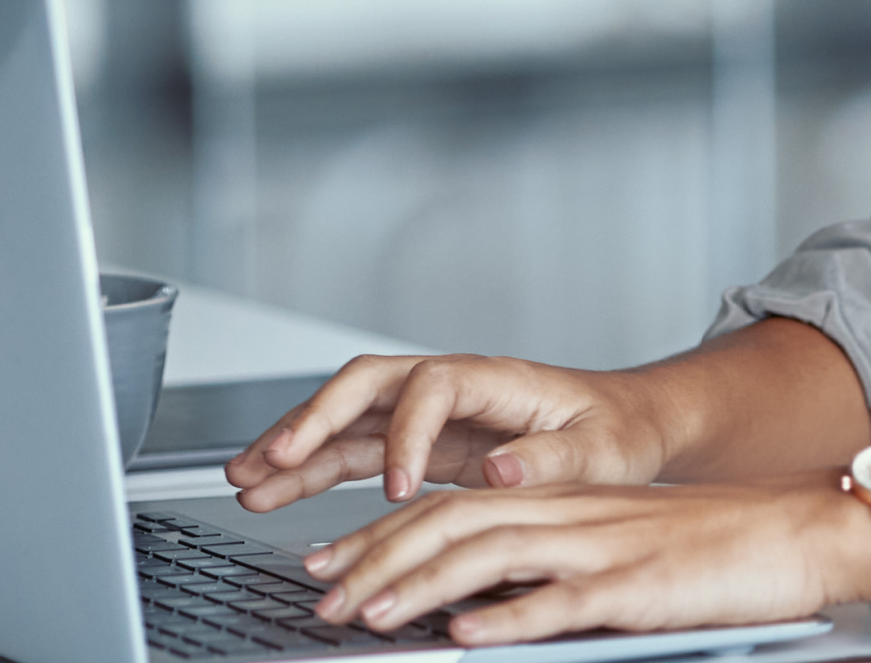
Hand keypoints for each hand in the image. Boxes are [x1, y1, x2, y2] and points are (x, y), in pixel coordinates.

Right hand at [223, 353, 676, 506]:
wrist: (626, 425)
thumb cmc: (616, 432)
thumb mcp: (600, 451)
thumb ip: (550, 461)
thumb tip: (502, 473)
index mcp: (496, 379)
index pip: (431, 388)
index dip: (407, 434)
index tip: (397, 487)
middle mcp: (451, 387)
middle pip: (367, 384)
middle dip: (314, 419)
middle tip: (273, 458)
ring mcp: (430, 414)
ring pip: (347, 418)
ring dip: (294, 446)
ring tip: (245, 480)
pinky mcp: (419, 444)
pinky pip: (353, 450)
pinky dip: (311, 470)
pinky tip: (272, 491)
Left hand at [302, 476, 870, 644]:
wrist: (800, 531)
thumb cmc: (713, 550)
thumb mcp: (616, 548)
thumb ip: (548, 568)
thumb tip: (477, 606)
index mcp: (562, 502)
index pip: (448, 508)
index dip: (379, 535)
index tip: (326, 562)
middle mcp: (571, 514)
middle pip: (450, 525)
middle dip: (375, 560)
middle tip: (320, 592)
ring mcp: (601, 547)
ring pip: (489, 556)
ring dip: (420, 586)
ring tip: (367, 613)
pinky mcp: (636, 586)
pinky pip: (562, 601)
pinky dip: (509, 617)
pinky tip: (466, 636)